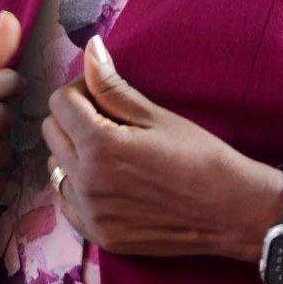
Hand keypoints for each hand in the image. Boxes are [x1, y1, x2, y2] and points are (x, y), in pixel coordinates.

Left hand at [41, 36, 281, 262]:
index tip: (106, 97)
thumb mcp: (157, 116)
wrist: (231, 211)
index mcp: (98, 145)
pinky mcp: (98, 235)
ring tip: (112, 155)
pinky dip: (80, 188)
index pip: (60, 102)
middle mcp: (85, 181)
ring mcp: (90, 212)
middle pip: (51, 133)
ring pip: (56, 168)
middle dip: (74, 120)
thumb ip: (112, 86)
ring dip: (74, 154)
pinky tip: (111, 184)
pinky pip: (67, 203)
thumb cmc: (200, 156)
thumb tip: (89, 48)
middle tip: (111, 122)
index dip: (82, 91)